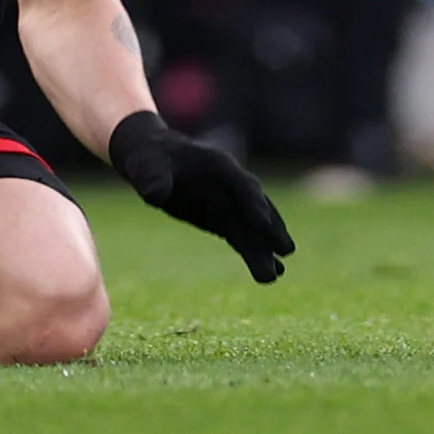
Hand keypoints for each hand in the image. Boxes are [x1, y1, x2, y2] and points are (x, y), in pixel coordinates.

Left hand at [108, 110, 294, 282]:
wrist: (150, 160)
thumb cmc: (150, 158)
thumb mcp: (147, 164)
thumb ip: (154, 178)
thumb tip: (155, 195)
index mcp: (218, 165)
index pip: (243, 185)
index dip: (254, 203)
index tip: (262, 222)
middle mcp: (230, 185)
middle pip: (256, 208)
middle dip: (270, 228)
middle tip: (286, 250)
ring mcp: (227, 203)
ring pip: (251, 229)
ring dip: (264, 250)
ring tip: (276, 275)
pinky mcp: (221, 219)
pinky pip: (242, 238)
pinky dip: (255, 253)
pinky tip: (272, 273)